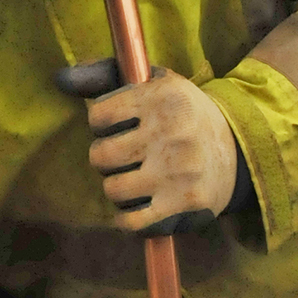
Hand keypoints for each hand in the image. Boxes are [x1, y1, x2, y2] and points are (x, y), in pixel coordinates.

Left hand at [57, 59, 238, 235]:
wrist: (238, 149)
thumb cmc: (181, 113)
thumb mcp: (153, 82)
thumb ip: (104, 75)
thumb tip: (60, 79)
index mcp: (163, 96)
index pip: (99, 116)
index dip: (102, 124)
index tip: (118, 126)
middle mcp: (172, 131)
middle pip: (101, 156)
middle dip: (106, 158)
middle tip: (125, 156)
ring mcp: (180, 169)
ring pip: (113, 189)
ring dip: (117, 187)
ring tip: (134, 178)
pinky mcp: (186, 202)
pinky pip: (132, 221)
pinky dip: (126, 217)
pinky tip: (136, 206)